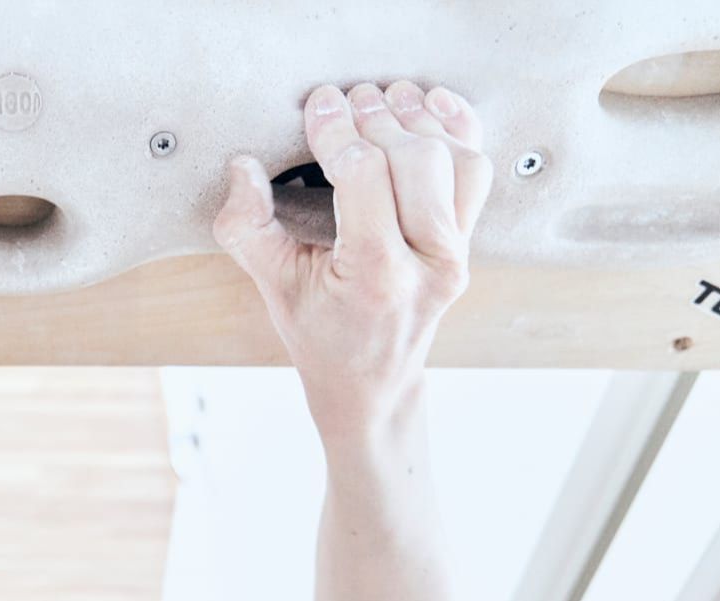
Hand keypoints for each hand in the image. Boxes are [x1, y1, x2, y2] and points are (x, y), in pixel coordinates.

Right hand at [213, 81, 490, 431]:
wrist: (370, 383)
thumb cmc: (320, 335)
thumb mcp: (273, 287)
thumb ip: (248, 228)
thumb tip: (242, 166)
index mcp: (376, 276)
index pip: (365, 176)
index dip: (338, 131)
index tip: (317, 105)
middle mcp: (428, 263)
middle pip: (415, 160)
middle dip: (376, 119)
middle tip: (345, 98)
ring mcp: (455, 254)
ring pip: (454, 160)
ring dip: (418, 121)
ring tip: (382, 98)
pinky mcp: (467, 243)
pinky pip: (477, 174)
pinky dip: (460, 131)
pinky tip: (433, 104)